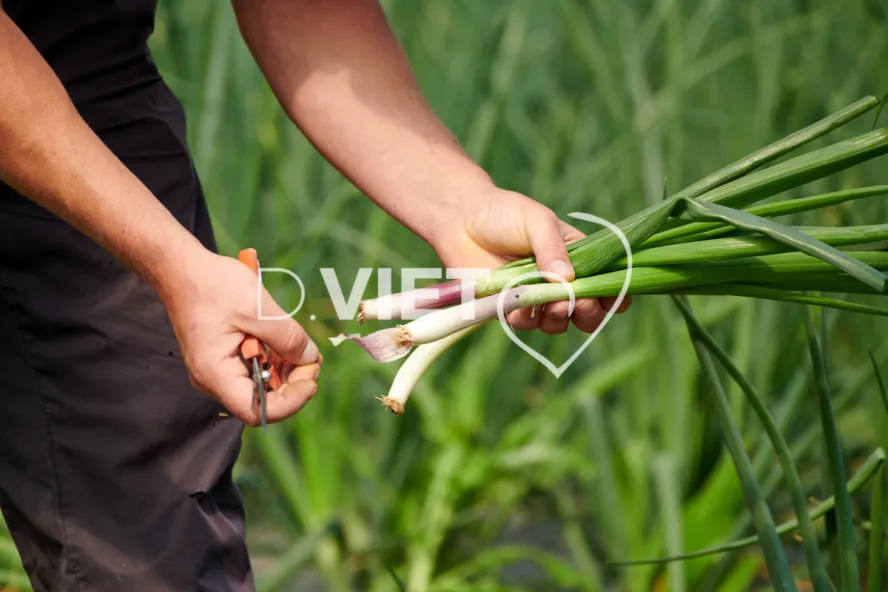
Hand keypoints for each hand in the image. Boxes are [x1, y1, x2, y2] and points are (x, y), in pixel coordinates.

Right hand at [156, 248, 321, 425]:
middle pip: (261, 400)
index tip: (312, 376)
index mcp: (215, 373)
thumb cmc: (212, 285)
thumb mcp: (257, 308)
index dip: (290, 401)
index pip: (255, 411)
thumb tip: (310, 359)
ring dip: (286, 371)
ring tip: (302, 347)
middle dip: (292, 383)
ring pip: (260, 385)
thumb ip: (287, 337)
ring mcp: (217, 370)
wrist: (182, 268)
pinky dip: (274, 360)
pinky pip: (253, 369)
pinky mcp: (224, 358)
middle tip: (313, 359)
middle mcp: (213, 379)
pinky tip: (286, 341)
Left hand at [430, 184, 630, 333]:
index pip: (606, 283)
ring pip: (558, 323)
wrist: (461, 221)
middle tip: (578, 303)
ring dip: (558, 319)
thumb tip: (568, 279)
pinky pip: (526, 324)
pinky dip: (526, 318)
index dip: (613, 296)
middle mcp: (560, 282)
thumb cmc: (504, 214)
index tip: (612, 300)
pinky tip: (518, 305)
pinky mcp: (510, 308)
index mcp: (576, 258)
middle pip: (587, 312)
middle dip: (588, 314)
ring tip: (550, 304)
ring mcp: (536, 297)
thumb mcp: (537, 221)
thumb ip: (552, 249)